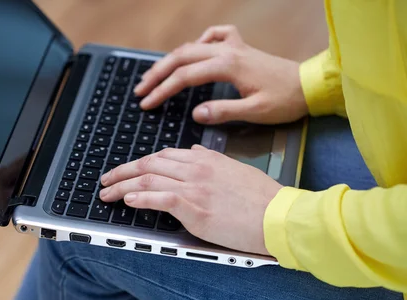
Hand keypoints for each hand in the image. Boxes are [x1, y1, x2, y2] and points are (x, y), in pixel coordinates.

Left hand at [99, 146, 282, 254]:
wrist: (279, 215)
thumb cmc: (263, 198)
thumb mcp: (237, 169)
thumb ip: (213, 160)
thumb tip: (196, 151)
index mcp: (205, 158)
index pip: (164, 155)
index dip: (141, 162)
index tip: (129, 169)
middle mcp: (196, 167)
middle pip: (149, 163)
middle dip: (123, 171)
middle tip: (107, 179)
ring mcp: (194, 186)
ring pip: (147, 178)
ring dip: (122, 186)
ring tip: (106, 193)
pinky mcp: (194, 206)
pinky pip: (158, 197)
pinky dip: (139, 197)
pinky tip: (127, 200)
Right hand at [134, 25, 307, 124]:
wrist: (309, 85)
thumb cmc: (285, 100)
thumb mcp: (255, 112)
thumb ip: (224, 112)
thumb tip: (196, 114)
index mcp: (227, 66)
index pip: (185, 77)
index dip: (162, 91)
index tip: (147, 104)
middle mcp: (227, 51)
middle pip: (181, 57)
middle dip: (157, 74)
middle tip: (140, 90)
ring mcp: (233, 46)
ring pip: (192, 46)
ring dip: (170, 60)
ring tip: (154, 75)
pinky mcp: (240, 48)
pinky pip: (215, 35)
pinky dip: (200, 41)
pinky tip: (194, 49)